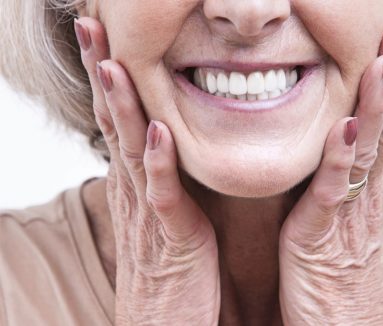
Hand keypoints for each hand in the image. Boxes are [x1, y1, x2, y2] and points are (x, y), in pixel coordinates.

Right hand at [75, 18, 219, 324]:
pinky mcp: (171, 238)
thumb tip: (162, 142)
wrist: (165, 323)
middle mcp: (134, 190)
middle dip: (102, 74)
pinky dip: (158, 163)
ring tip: (113, 63)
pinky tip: (156, 131)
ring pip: (130, 150)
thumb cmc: (170, 267)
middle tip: (92, 27)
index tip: (104, 38)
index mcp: (136, 182)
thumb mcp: (162, 212)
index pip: (116, 120)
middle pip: (113, 123)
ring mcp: (149, 213)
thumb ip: (161, 177)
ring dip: (121, 107)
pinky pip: (162, 196)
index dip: (109, 78)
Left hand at [278, 15, 382, 324]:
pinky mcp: (323, 234)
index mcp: (370, 183)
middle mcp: (366, 191)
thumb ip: (370, 166)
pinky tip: (347, 126)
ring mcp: (349, 212)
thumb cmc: (342, 265)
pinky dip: (341, 158)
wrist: (339, 325)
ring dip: (376, 104)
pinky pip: (333, 192)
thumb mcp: (360, 210)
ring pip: (366, 150)